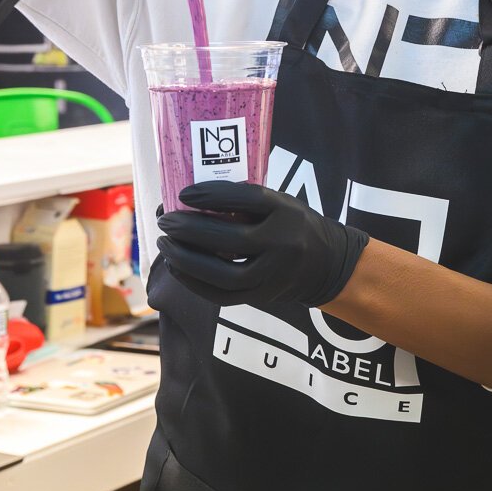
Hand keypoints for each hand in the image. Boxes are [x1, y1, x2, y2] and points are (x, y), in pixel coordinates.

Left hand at [156, 182, 368, 306]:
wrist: (325, 264)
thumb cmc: (291, 225)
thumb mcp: (279, 203)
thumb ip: (245, 201)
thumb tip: (190, 197)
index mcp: (286, 211)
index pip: (247, 199)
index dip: (212, 195)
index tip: (183, 193)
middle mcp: (283, 244)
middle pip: (230, 239)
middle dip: (190, 230)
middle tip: (166, 220)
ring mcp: (273, 275)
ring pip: (223, 274)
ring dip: (187, 260)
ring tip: (165, 245)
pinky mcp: (262, 297)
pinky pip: (223, 295)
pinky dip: (195, 283)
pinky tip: (176, 269)